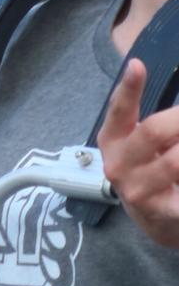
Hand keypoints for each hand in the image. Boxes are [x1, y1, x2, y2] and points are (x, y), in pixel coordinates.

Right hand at [96, 57, 178, 248]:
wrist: (157, 219)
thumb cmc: (152, 168)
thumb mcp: (142, 142)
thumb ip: (157, 121)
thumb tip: (149, 80)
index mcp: (112, 140)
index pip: (119, 110)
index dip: (128, 88)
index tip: (137, 66)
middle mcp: (118, 165)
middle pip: (154, 131)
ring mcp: (137, 191)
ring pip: (175, 160)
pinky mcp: (161, 212)